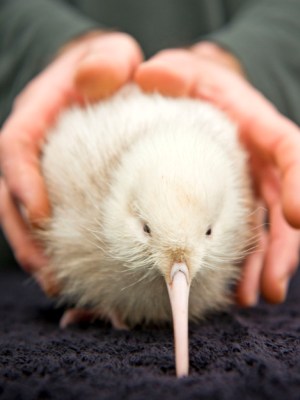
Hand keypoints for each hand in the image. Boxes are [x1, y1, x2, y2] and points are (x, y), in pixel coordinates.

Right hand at [0, 31, 142, 291]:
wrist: (110, 83)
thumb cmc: (113, 70)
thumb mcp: (113, 55)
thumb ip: (107, 60)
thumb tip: (93, 81)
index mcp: (38, 114)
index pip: (14, 146)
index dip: (20, 181)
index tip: (39, 214)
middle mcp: (33, 148)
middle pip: (10, 195)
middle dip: (23, 236)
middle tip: (47, 272)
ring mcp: (42, 172)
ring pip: (23, 217)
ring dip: (37, 252)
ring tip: (57, 283)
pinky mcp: (57, 189)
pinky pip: (47, 222)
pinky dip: (56, 248)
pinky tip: (74, 270)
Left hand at [135, 42, 299, 305]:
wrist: (183, 98)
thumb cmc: (182, 84)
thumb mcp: (177, 71)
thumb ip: (169, 72)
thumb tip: (149, 74)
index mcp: (253, 124)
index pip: (289, 151)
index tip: (299, 218)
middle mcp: (258, 158)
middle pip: (287, 204)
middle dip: (286, 247)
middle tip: (270, 287)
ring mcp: (249, 183)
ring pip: (270, 228)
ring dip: (267, 264)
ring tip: (254, 297)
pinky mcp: (235, 200)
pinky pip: (248, 234)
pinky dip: (246, 262)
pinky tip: (235, 287)